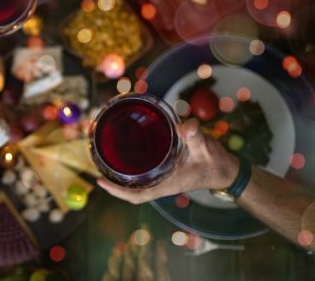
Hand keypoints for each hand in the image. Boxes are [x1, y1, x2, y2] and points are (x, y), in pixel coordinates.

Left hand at [96, 120, 239, 204]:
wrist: (226, 170)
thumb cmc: (215, 163)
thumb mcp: (206, 148)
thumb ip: (196, 136)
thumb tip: (186, 126)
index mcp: (168, 183)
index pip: (138, 195)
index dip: (118, 192)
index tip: (100, 183)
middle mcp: (162, 183)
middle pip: (132, 191)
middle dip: (114, 185)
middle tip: (95, 171)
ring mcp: (163, 178)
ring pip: (137, 184)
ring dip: (121, 177)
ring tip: (104, 164)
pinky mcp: (166, 171)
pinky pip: (144, 176)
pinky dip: (132, 171)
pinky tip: (125, 160)